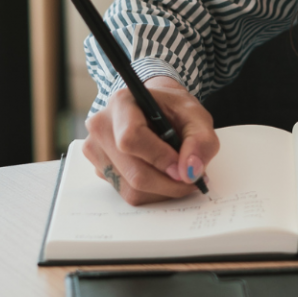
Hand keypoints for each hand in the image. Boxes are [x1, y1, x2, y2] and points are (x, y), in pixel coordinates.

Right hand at [82, 77, 219, 205]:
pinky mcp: (99, 170)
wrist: (156, 111)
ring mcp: (96, 150)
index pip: (131, 139)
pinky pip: (127, 193)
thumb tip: (190, 171)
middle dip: (168, 182)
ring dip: (162, 190)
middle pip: (133, 172)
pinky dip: (152, 192)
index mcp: (122, 103)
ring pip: (131, 189)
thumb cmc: (174, 111)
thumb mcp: (197, 116)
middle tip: (191, 179)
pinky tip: (162, 175)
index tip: (182, 168)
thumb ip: (201, 141)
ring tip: (178, 174)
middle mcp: (101, 126)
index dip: (160, 158)